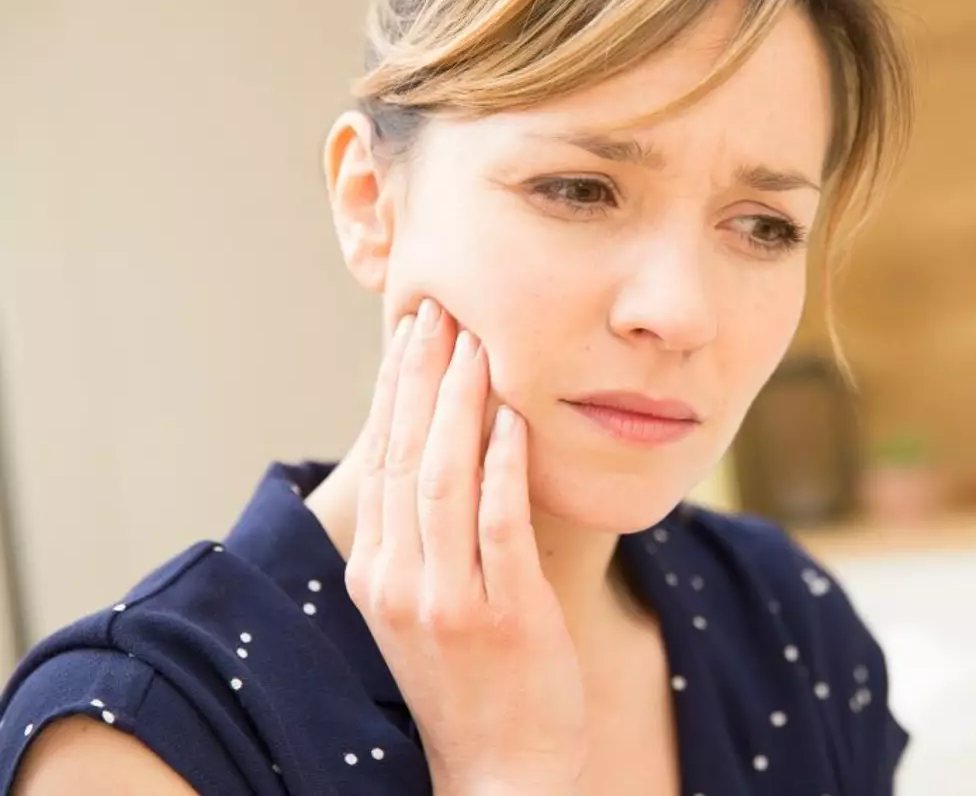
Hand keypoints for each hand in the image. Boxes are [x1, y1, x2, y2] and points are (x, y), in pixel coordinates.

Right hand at [343, 298, 585, 794]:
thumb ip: (424, 535)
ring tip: (476, 345)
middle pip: (404, 457)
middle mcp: (396, 583)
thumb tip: (439, 448)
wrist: (500, 769)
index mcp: (374, 575)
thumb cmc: (472, 678)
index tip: (411, 331)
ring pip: (443, 481)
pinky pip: (499, 526)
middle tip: (441, 311)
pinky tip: (515, 419)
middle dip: (421, 378)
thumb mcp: (424, 605)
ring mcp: (445, 602)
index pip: (380, 462)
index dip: (395, 391)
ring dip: (458, 406)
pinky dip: (504, 467)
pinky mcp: (502, 616)